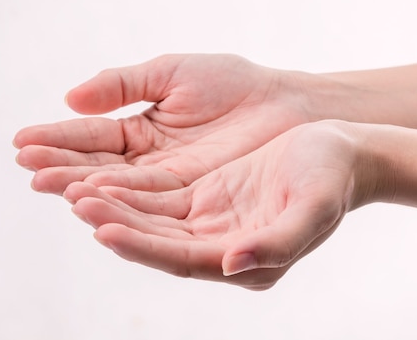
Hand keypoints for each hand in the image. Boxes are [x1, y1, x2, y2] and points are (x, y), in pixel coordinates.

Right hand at [14, 54, 314, 193]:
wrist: (286, 104)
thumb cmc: (234, 83)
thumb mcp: (171, 73)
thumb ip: (122, 84)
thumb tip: (69, 97)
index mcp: (141, 129)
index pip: (92, 136)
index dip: (58, 139)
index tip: (21, 140)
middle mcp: (150, 161)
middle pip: (98, 166)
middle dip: (61, 165)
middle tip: (26, 165)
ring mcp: (170, 182)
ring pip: (119, 186)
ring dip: (81, 185)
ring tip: (45, 182)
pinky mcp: (194, 198)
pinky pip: (152, 199)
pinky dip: (121, 198)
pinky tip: (91, 194)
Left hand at [63, 120, 364, 289]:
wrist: (342, 151)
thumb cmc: (333, 177)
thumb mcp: (313, 207)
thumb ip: (278, 243)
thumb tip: (232, 266)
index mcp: (246, 259)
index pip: (182, 259)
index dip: (144, 246)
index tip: (105, 229)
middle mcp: (222, 247)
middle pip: (157, 242)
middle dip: (116, 223)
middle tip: (74, 202)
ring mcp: (212, 223)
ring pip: (152, 221)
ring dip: (115, 207)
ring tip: (74, 190)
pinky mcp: (206, 198)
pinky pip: (160, 199)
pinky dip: (130, 192)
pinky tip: (102, 179)